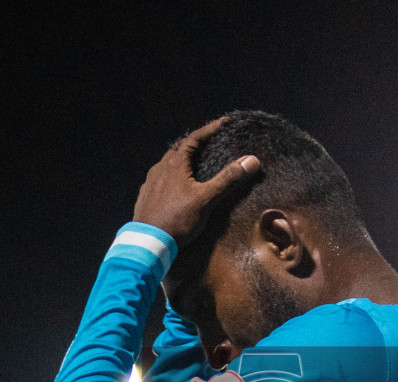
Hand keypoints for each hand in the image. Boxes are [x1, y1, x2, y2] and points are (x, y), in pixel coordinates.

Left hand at [132, 118, 259, 245]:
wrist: (148, 243)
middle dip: (195, 145)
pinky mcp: (145, 196)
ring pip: (168, 164)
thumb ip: (228, 179)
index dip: (210, 129)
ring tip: (195, 165)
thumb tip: (251, 160)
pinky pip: (160, 179)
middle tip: (210, 144)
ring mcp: (150, 182)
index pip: (195, 138)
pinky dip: (172, 177)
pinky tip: (176, 186)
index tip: (224, 123)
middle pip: (180, 149)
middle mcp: (160, 167)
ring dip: (182, 161)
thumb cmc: (178, 219)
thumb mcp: (207, 199)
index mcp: (175, 163)